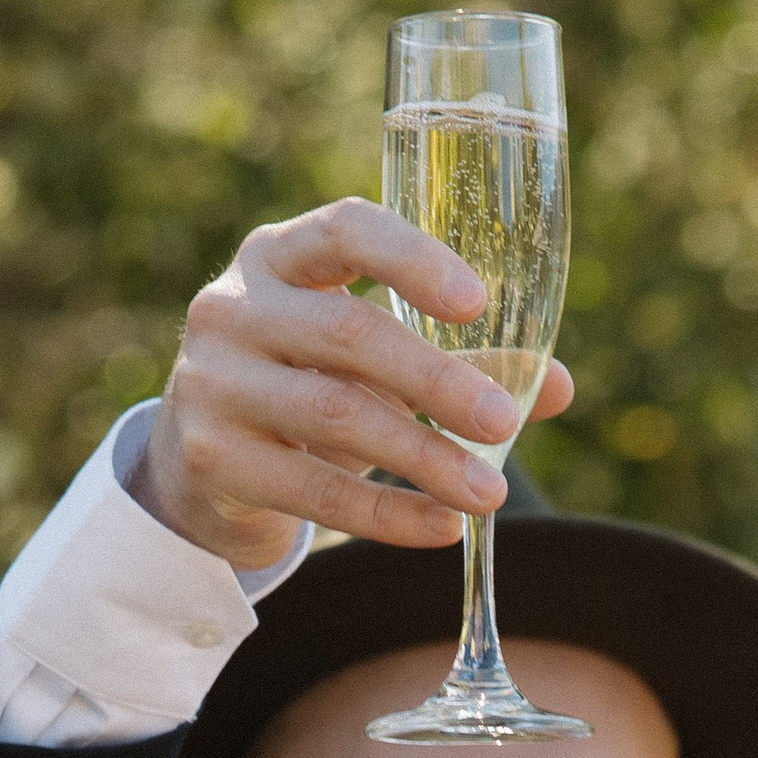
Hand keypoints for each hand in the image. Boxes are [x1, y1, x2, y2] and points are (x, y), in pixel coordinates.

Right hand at [132, 200, 575, 566]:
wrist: (197, 461)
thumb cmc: (303, 386)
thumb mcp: (367, 362)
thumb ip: (456, 362)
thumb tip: (559, 387)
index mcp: (279, 256)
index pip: (346, 230)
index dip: (412, 261)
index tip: (477, 304)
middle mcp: (233, 307)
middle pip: (347, 334)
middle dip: (437, 382)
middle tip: (505, 423)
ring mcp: (211, 382)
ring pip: (334, 415)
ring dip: (424, 458)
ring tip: (488, 493)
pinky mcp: (211, 458)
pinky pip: (316, 491)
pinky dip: (388, 513)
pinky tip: (442, 527)